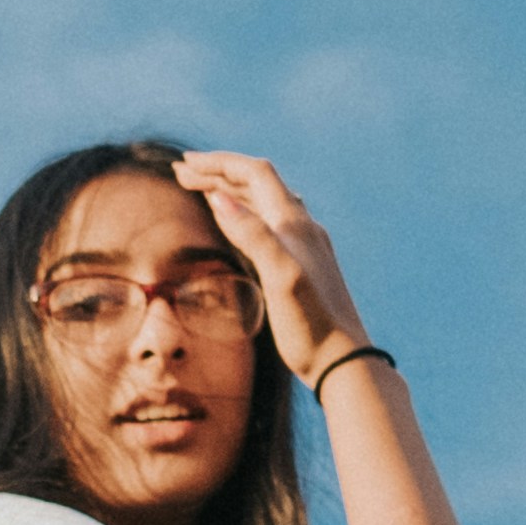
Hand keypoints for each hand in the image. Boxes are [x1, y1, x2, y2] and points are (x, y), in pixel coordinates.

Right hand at [171, 151, 369, 390]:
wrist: (343, 360)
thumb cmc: (310, 326)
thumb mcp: (279, 278)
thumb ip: (252, 236)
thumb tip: (219, 198)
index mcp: (294, 224)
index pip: (254, 174)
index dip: (219, 164)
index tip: (183, 165)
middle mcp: (302, 226)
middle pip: (258, 183)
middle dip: (219, 173)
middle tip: (182, 172)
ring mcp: (305, 244)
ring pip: (265, 202)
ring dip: (232, 190)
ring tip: (202, 189)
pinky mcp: (305, 263)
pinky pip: (271, 223)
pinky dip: (246, 212)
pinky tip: (241, 221)